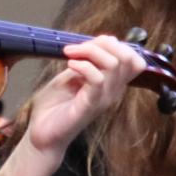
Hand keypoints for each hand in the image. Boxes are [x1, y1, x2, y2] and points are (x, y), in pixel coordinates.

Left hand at [24, 36, 146, 156]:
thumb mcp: (72, 75)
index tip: (88, 44)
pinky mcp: (90, 106)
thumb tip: (99, 42)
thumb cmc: (55, 105)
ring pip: (113, 64)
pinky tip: (69, 66)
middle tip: (77, 48)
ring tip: (70, 55)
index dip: (113, 44)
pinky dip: (83, 66)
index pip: (133, 59)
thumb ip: (87, 61)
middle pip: (127, 57)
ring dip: (89, 51)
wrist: (41, 133)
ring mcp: (103, 99)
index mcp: (112, 83)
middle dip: (103, 44)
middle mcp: (113, 91)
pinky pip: (97, 79)